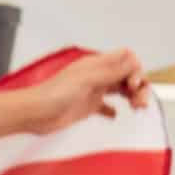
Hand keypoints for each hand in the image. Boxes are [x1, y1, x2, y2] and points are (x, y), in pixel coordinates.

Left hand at [26, 47, 148, 133]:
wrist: (35, 113)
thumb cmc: (53, 94)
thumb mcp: (87, 79)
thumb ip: (111, 72)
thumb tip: (133, 63)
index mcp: (97, 64)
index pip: (125, 58)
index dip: (135, 69)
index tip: (132, 84)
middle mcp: (97, 76)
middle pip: (126, 75)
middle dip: (138, 86)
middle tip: (139, 101)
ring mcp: (93, 91)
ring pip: (120, 90)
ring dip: (132, 97)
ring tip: (136, 108)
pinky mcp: (88, 107)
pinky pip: (106, 106)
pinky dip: (113, 110)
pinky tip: (114, 116)